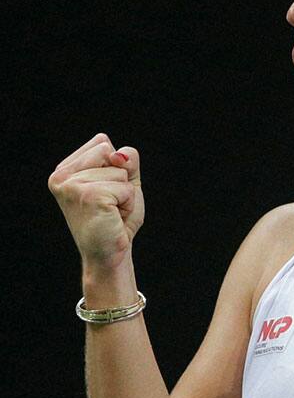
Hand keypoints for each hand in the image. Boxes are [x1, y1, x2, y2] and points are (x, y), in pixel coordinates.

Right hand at [48, 133, 143, 271]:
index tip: (106, 191)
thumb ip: (126, 160)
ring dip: (124, 194)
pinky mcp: (89, 196)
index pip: (103, 142)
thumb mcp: (124, 181)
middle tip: (110, 203)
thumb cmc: (116, 220)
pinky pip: (125, 187)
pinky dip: (128, 203)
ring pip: (120, 170)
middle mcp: (61, 176)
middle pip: (110, 151)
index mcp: (64, 169)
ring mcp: (72, 186)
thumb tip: (117, 155)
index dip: (116, 166)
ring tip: (111, 212)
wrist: (110, 255)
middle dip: (121, 178)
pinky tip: (113, 217)